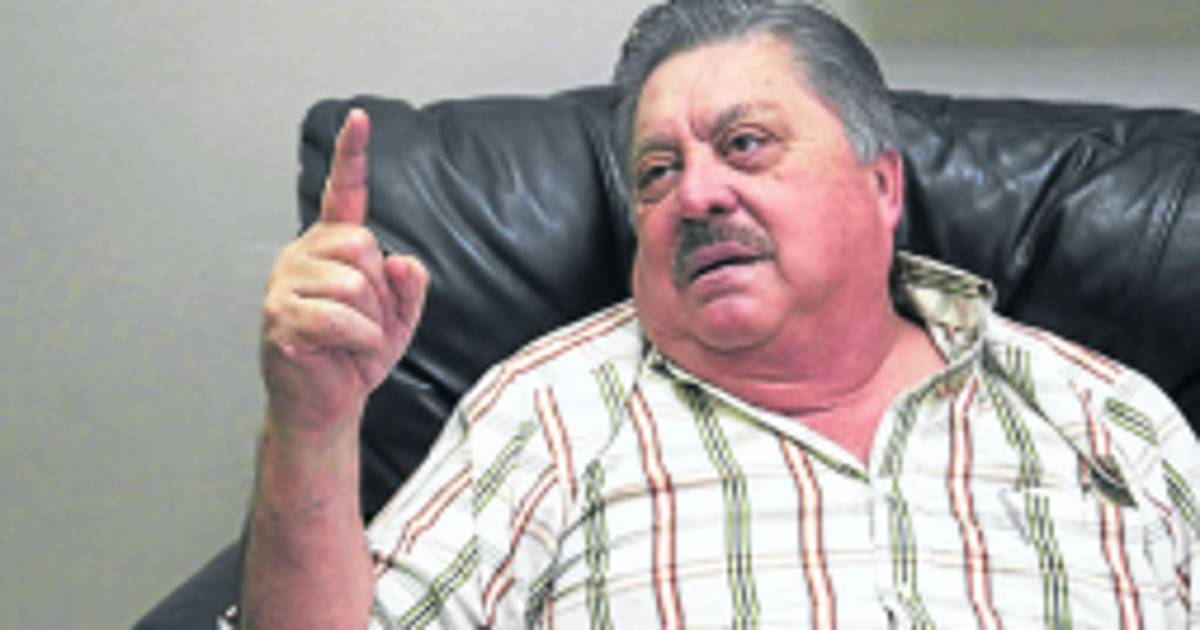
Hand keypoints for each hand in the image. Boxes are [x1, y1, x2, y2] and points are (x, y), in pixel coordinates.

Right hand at [260, 109, 428, 441]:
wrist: (328, 404)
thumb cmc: (356, 356)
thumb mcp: (399, 318)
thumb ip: (410, 286)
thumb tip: (402, 261)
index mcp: (332, 248)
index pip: (344, 193)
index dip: (352, 155)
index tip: (360, 118)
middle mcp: (304, 255)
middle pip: (362, 246)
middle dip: (381, 292)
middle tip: (369, 322)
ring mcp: (287, 284)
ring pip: (354, 283)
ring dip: (372, 320)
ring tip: (356, 340)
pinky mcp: (281, 316)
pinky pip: (341, 316)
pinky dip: (360, 339)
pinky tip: (348, 351)